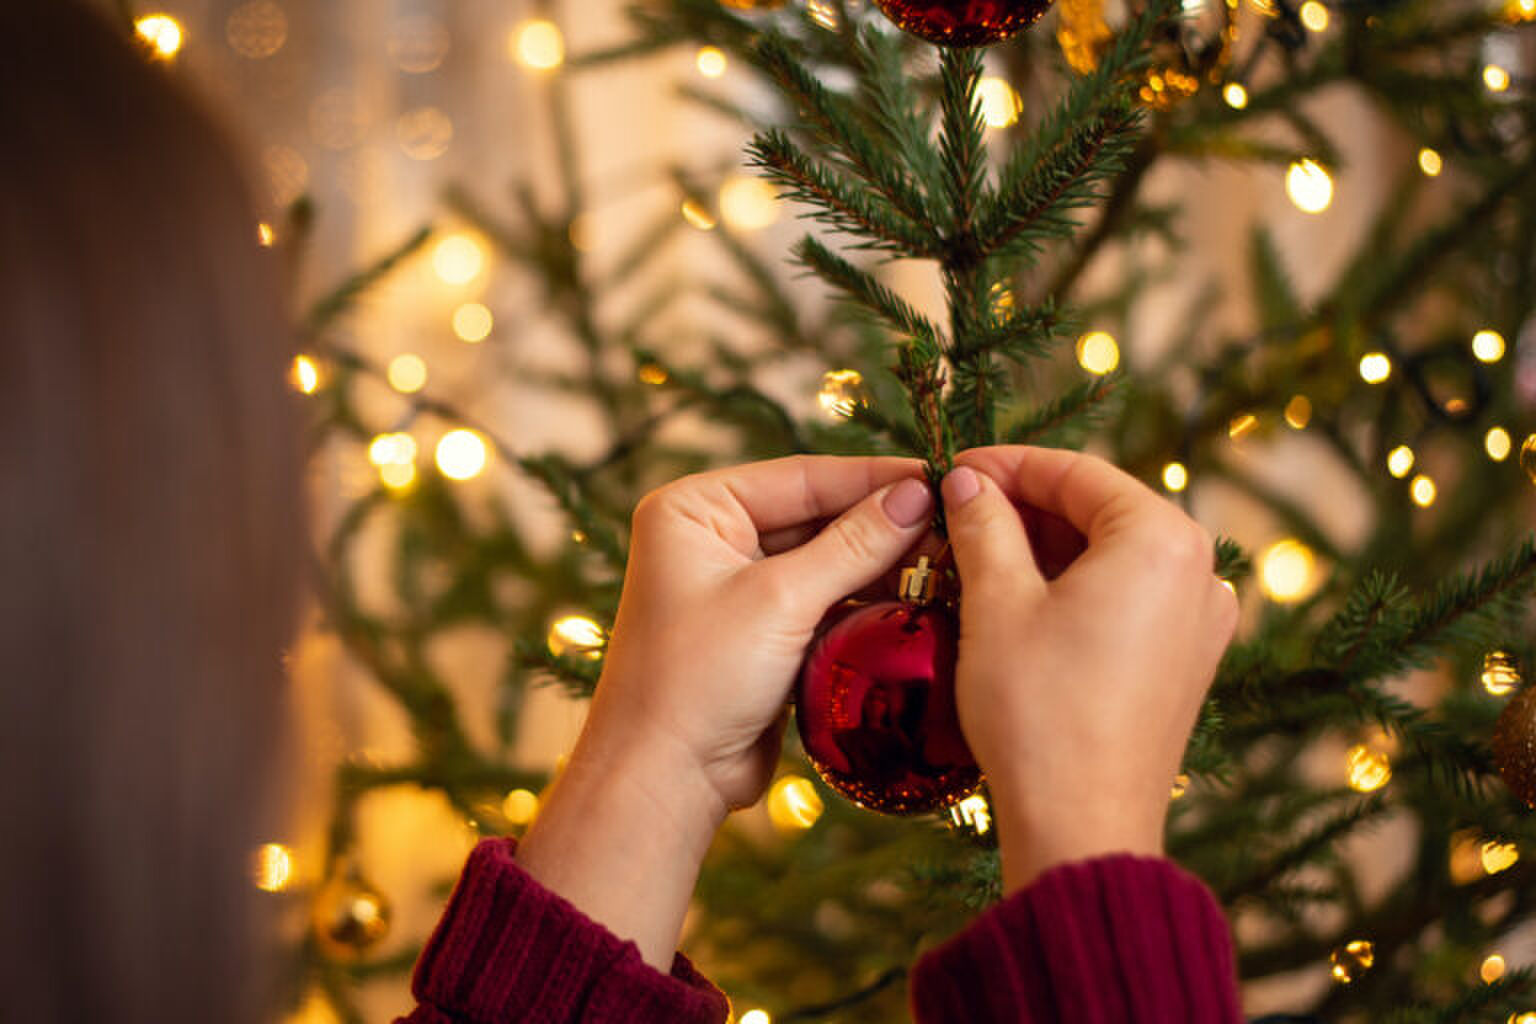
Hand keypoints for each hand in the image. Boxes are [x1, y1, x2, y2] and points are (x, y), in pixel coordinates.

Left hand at [517, 456, 932, 966]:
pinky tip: (917, 597)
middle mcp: (712, 536)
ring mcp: (737, 584)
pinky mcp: (762, 629)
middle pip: (817, 513)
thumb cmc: (698, 679)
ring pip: (826, 557)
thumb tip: (917, 495)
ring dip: (881, 563)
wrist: (664, 779)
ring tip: (947, 560)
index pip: (801, 477)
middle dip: (883, 523)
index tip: (940, 479)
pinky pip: (824, 598)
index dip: (874, 478)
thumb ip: (854, 545)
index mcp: (696, 508)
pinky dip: (865, 599)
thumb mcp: (781, 600)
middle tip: (954, 524)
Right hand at [941, 447, 1237, 892]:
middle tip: (957, 513)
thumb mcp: (997, 603)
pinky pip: (1129, 597)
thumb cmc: (1039, 711)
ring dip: (1047, 548)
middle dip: (1026, 508)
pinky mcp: (1188, 661)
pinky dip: (1076, 587)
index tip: (953, 468)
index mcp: (1162, 539)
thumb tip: (968, 483)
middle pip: (1101, 510)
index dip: (1007, 465)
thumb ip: (984, 526)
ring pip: (1113, 554)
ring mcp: (1201, 620)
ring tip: (977, 555)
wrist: (1083, 826)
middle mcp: (1199, 571)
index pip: (1077, 473)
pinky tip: (1021, 599)